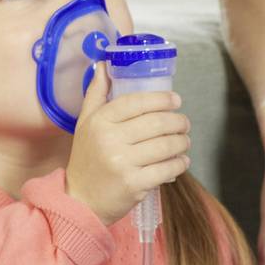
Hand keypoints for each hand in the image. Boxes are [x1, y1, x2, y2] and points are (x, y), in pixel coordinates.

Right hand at [66, 65, 189, 225]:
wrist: (80, 200)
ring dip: (182, 142)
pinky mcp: (134, 184)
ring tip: (184, 141)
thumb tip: (104, 64)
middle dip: (178, 122)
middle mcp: (110, 140)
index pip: (136, 102)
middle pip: (156, 123)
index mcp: (99, 122)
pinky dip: (179, 164)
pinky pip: (167, 169)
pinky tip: (181, 161)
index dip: (161, 99)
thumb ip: (96, 93)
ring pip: (166, 146)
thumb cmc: (86, 158)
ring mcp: (122, 163)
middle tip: (183, 123)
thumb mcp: (85, 123)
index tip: (175, 100)